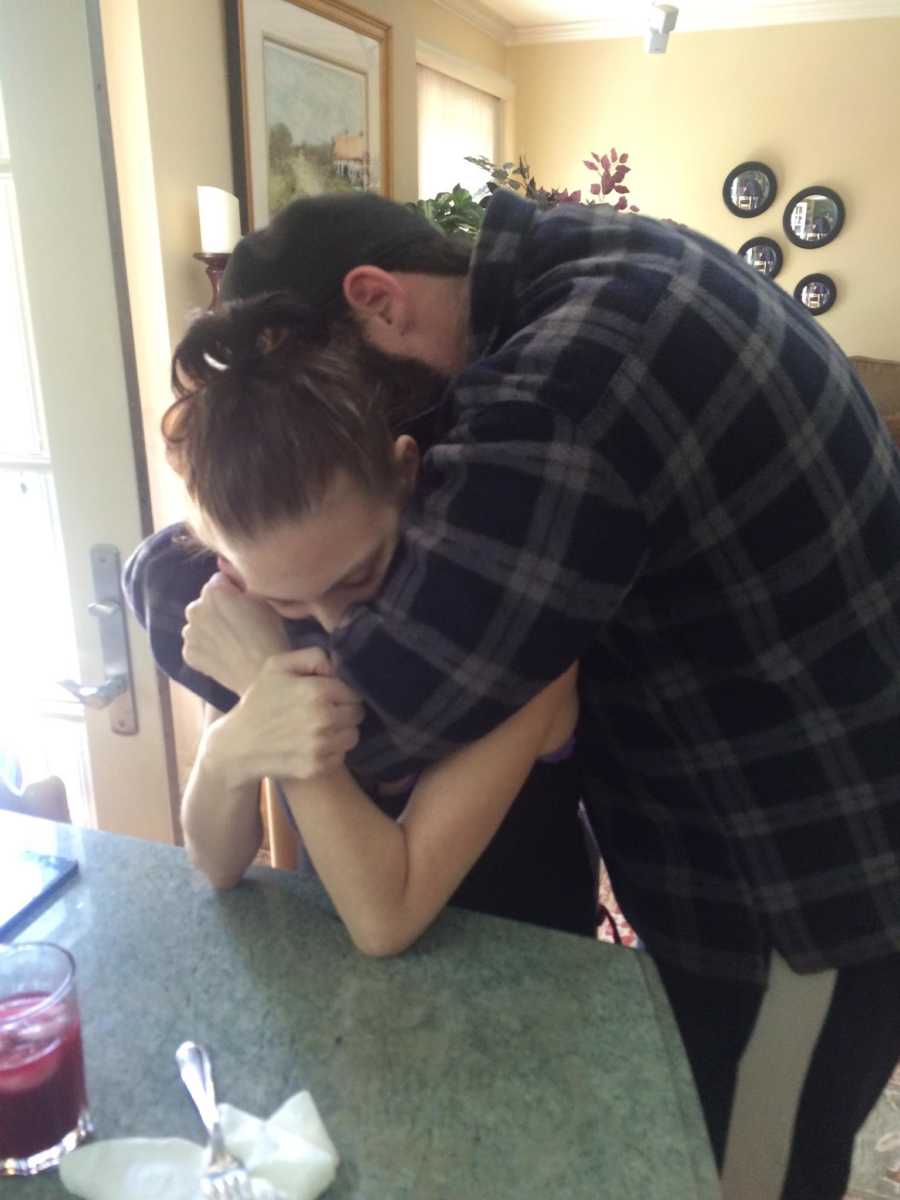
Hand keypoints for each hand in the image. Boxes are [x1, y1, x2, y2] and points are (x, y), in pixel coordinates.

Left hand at [182, 572, 288, 695]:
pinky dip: (206, 647)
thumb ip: (242, 582)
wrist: (261, 675)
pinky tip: (224, 655)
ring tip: (232, 642)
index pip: (220, 581)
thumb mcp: (263, 599)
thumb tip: (230, 574)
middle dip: (219, 609)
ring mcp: (189, 633)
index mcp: (213, 591)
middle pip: (206, 602)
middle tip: (240, 625)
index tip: (247, 606)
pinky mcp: (188, 653)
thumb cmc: (269, 634)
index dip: (234, 592)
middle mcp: (194, 608)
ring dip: (211, 628)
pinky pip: (196, 644)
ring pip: (199, 623)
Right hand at [204, 647, 364, 787]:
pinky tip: (313, 745)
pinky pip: (340, 756)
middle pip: (357, 714)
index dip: (343, 693)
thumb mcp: (277, 666)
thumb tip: (338, 666)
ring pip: (352, 736)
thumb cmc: (259, 701)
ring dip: (341, 732)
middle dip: (345, 711)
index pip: (354, 692)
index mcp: (317, 691)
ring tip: (321, 729)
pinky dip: (332, 751)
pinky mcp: (316, 767)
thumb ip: (313, 656)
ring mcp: (321, 746)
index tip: (331, 696)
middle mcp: (323, 719)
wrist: (237, 745)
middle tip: (326, 712)